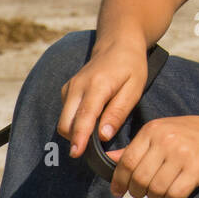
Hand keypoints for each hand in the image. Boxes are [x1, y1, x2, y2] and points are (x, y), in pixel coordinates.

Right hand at [57, 41, 148, 161]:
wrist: (118, 44)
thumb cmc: (131, 66)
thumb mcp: (134, 88)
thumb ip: (118, 112)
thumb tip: (102, 135)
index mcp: (97, 85)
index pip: (84, 116)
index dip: (80, 137)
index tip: (76, 153)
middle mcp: (78, 86)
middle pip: (66, 123)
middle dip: (75, 139)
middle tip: (92, 150)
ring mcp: (70, 87)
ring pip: (64, 120)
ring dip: (75, 132)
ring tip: (95, 135)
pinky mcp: (67, 90)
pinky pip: (66, 114)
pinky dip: (75, 123)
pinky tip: (92, 121)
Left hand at [106, 114, 198, 197]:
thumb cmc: (186, 134)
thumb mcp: (158, 132)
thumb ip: (135, 147)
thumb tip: (108, 159)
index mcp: (153, 130)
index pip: (127, 161)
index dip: (119, 180)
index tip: (118, 190)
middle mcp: (167, 140)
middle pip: (140, 178)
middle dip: (136, 191)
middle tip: (140, 192)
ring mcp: (183, 154)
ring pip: (156, 189)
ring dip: (154, 196)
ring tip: (158, 191)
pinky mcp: (196, 169)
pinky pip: (174, 194)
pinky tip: (171, 193)